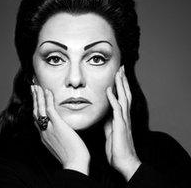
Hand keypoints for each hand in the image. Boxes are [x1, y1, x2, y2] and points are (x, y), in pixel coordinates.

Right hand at [31, 85, 89, 174]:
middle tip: (33, 88)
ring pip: (40, 109)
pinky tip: (47, 91)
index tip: (36, 99)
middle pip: (35, 112)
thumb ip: (57, 136)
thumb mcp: (60, 145)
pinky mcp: (57, 126)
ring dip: (38, 96)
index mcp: (44, 136)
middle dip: (34, 99)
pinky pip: (50, 110)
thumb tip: (61, 130)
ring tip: (36, 86)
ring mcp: (49, 129)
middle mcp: (43, 131)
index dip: (36, 107)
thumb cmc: (72, 155)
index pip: (37, 118)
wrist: (75, 163)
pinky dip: (47, 99)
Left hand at [104, 66, 140, 180]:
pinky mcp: (120, 125)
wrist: (124, 162)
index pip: (122, 97)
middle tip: (121, 68)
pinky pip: (116, 109)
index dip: (121, 86)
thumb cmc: (117, 147)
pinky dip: (113, 99)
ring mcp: (123, 119)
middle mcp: (125, 115)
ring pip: (123, 98)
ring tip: (119, 72)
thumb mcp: (110, 131)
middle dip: (123, 80)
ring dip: (120, 85)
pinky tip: (109, 90)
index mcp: (122, 116)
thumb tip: (104, 113)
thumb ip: (108, 121)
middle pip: (125, 93)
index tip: (119, 75)